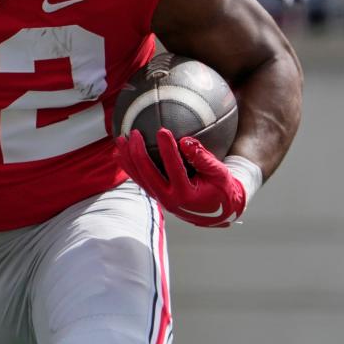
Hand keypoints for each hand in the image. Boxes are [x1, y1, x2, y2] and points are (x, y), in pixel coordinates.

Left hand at [114, 129, 246, 226]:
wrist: (218, 213)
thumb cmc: (222, 189)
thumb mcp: (220, 174)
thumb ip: (203, 159)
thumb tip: (186, 141)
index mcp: (187, 194)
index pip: (174, 168)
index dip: (167, 148)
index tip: (162, 130)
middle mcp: (169, 199)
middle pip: (147, 173)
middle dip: (138, 152)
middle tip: (135, 133)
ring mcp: (160, 198)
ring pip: (139, 177)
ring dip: (128, 158)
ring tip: (121, 139)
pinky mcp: (156, 195)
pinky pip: (139, 179)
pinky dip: (128, 166)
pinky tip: (121, 152)